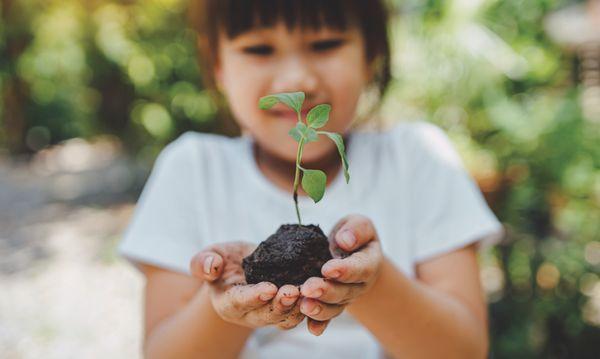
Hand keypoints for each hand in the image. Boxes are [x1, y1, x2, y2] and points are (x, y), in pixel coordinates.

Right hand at [190, 242, 304, 329]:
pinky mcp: (286, 310)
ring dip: (299, 307)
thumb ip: (203, 262)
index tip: (268, 289)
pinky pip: (300, 313)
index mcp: (228, 303)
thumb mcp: (209, 256)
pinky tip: (320, 291)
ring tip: (310, 293)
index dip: (254, 297)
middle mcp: (250, 315)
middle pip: (266, 315)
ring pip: (286, 318)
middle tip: (293, 291)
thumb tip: (211, 267)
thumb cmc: (223, 261)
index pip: (240, 302)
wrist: (242, 266)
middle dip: (280, 305)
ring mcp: (269, 315)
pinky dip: (310, 305)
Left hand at [300, 214, 382, 334]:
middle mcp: (358, 285)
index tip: (327, 269)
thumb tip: (345, 241)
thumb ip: (356, 229)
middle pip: (344, 291)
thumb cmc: (353, 236)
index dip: (345, 270)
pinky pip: (327, 317)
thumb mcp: (359, 224)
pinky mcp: (332, 305)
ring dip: (319, 308)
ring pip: (334, 307)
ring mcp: (345, 298)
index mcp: (368, 263)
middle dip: (326, 291)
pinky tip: (311, 329)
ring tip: (304, 305)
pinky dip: (319, 324)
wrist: (352, 254)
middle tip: (308, 288)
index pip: (359, 268)